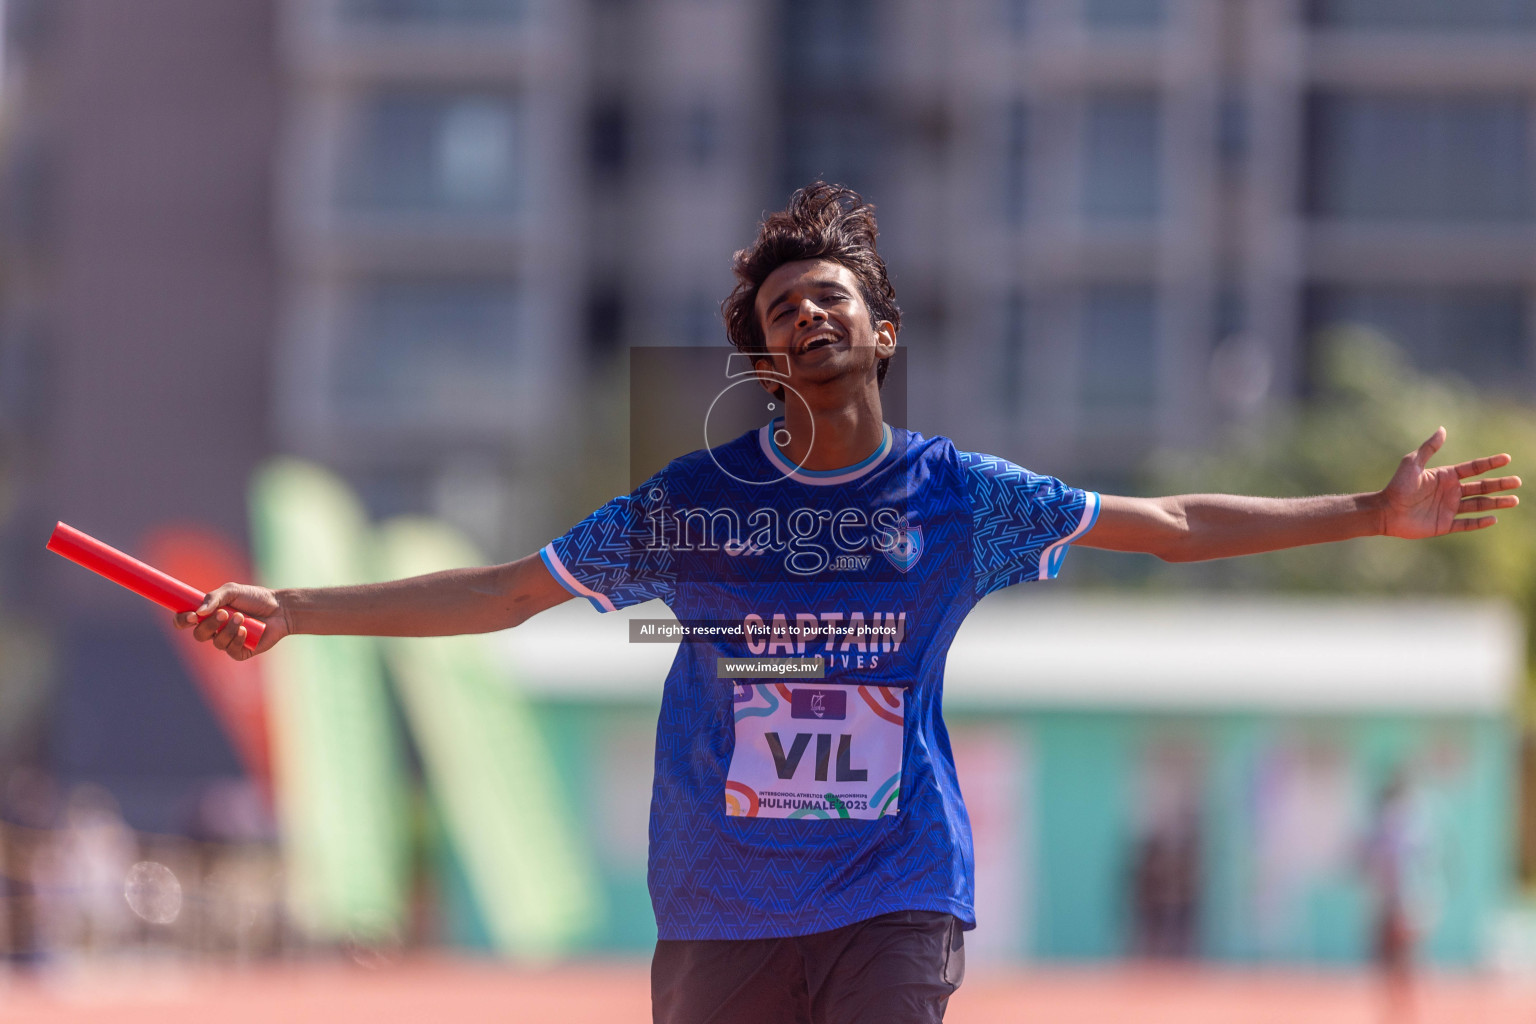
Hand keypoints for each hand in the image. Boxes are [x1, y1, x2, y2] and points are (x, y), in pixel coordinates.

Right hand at [173, 583, 289, 660]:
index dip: (182, 620)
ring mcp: (227, 641)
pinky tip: (246, 630)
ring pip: (216, 642)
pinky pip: (231, 650)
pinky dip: (237, 639)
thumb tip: (199, 612)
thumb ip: (214, 597)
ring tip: (242, 617)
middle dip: (209, 625)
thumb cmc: (255, 598)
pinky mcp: (240, 651)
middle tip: (224, 613)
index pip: (184, 621)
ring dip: (228, 630)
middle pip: (199, 634)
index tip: (192, 615)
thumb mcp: (233, 591)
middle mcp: (214, 630)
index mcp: (207, 615)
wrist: (280, 608)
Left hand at [1380, 427, 1520, 538]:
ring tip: (1514, 500)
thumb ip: (1428, 448)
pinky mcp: (1444, 524)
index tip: (1506, 458)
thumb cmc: (1397, 486)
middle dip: (1499, 484)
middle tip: (1518, 482)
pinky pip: (1466, 524)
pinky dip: (1479, 522)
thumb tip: (1442, 429)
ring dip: (1496, 503)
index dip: (1490, 463)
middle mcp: (1451, 492)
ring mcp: (1449, 508)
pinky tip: (1493, 519)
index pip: (1473, 468)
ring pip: (1478, 505)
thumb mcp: (1412, 463)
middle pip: (1481, 487)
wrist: (1385, 511)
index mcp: (1446, 476)